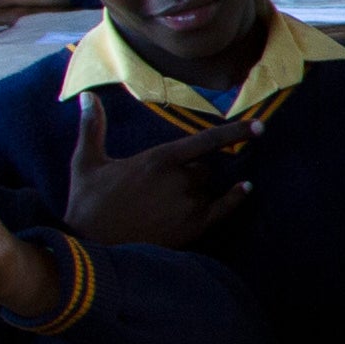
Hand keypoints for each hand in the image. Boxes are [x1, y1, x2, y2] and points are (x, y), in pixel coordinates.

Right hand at [63, 94, 255, 248]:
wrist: (91, 248)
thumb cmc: (87, 203)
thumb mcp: (86, 162)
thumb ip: (92, 127)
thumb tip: (85, 95)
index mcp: (158, 160)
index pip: (207, 140)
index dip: (235, 132)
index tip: (259, 126)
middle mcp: (179, 181)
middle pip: (204, 168)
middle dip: (189, 172)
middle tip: (157, 188)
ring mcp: (188, 206)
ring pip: (208, 188)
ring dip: (196, 190)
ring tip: (160, 205)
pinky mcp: (192, 228)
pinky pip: (223, 208)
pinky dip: (235, 197)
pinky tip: (244, 188)